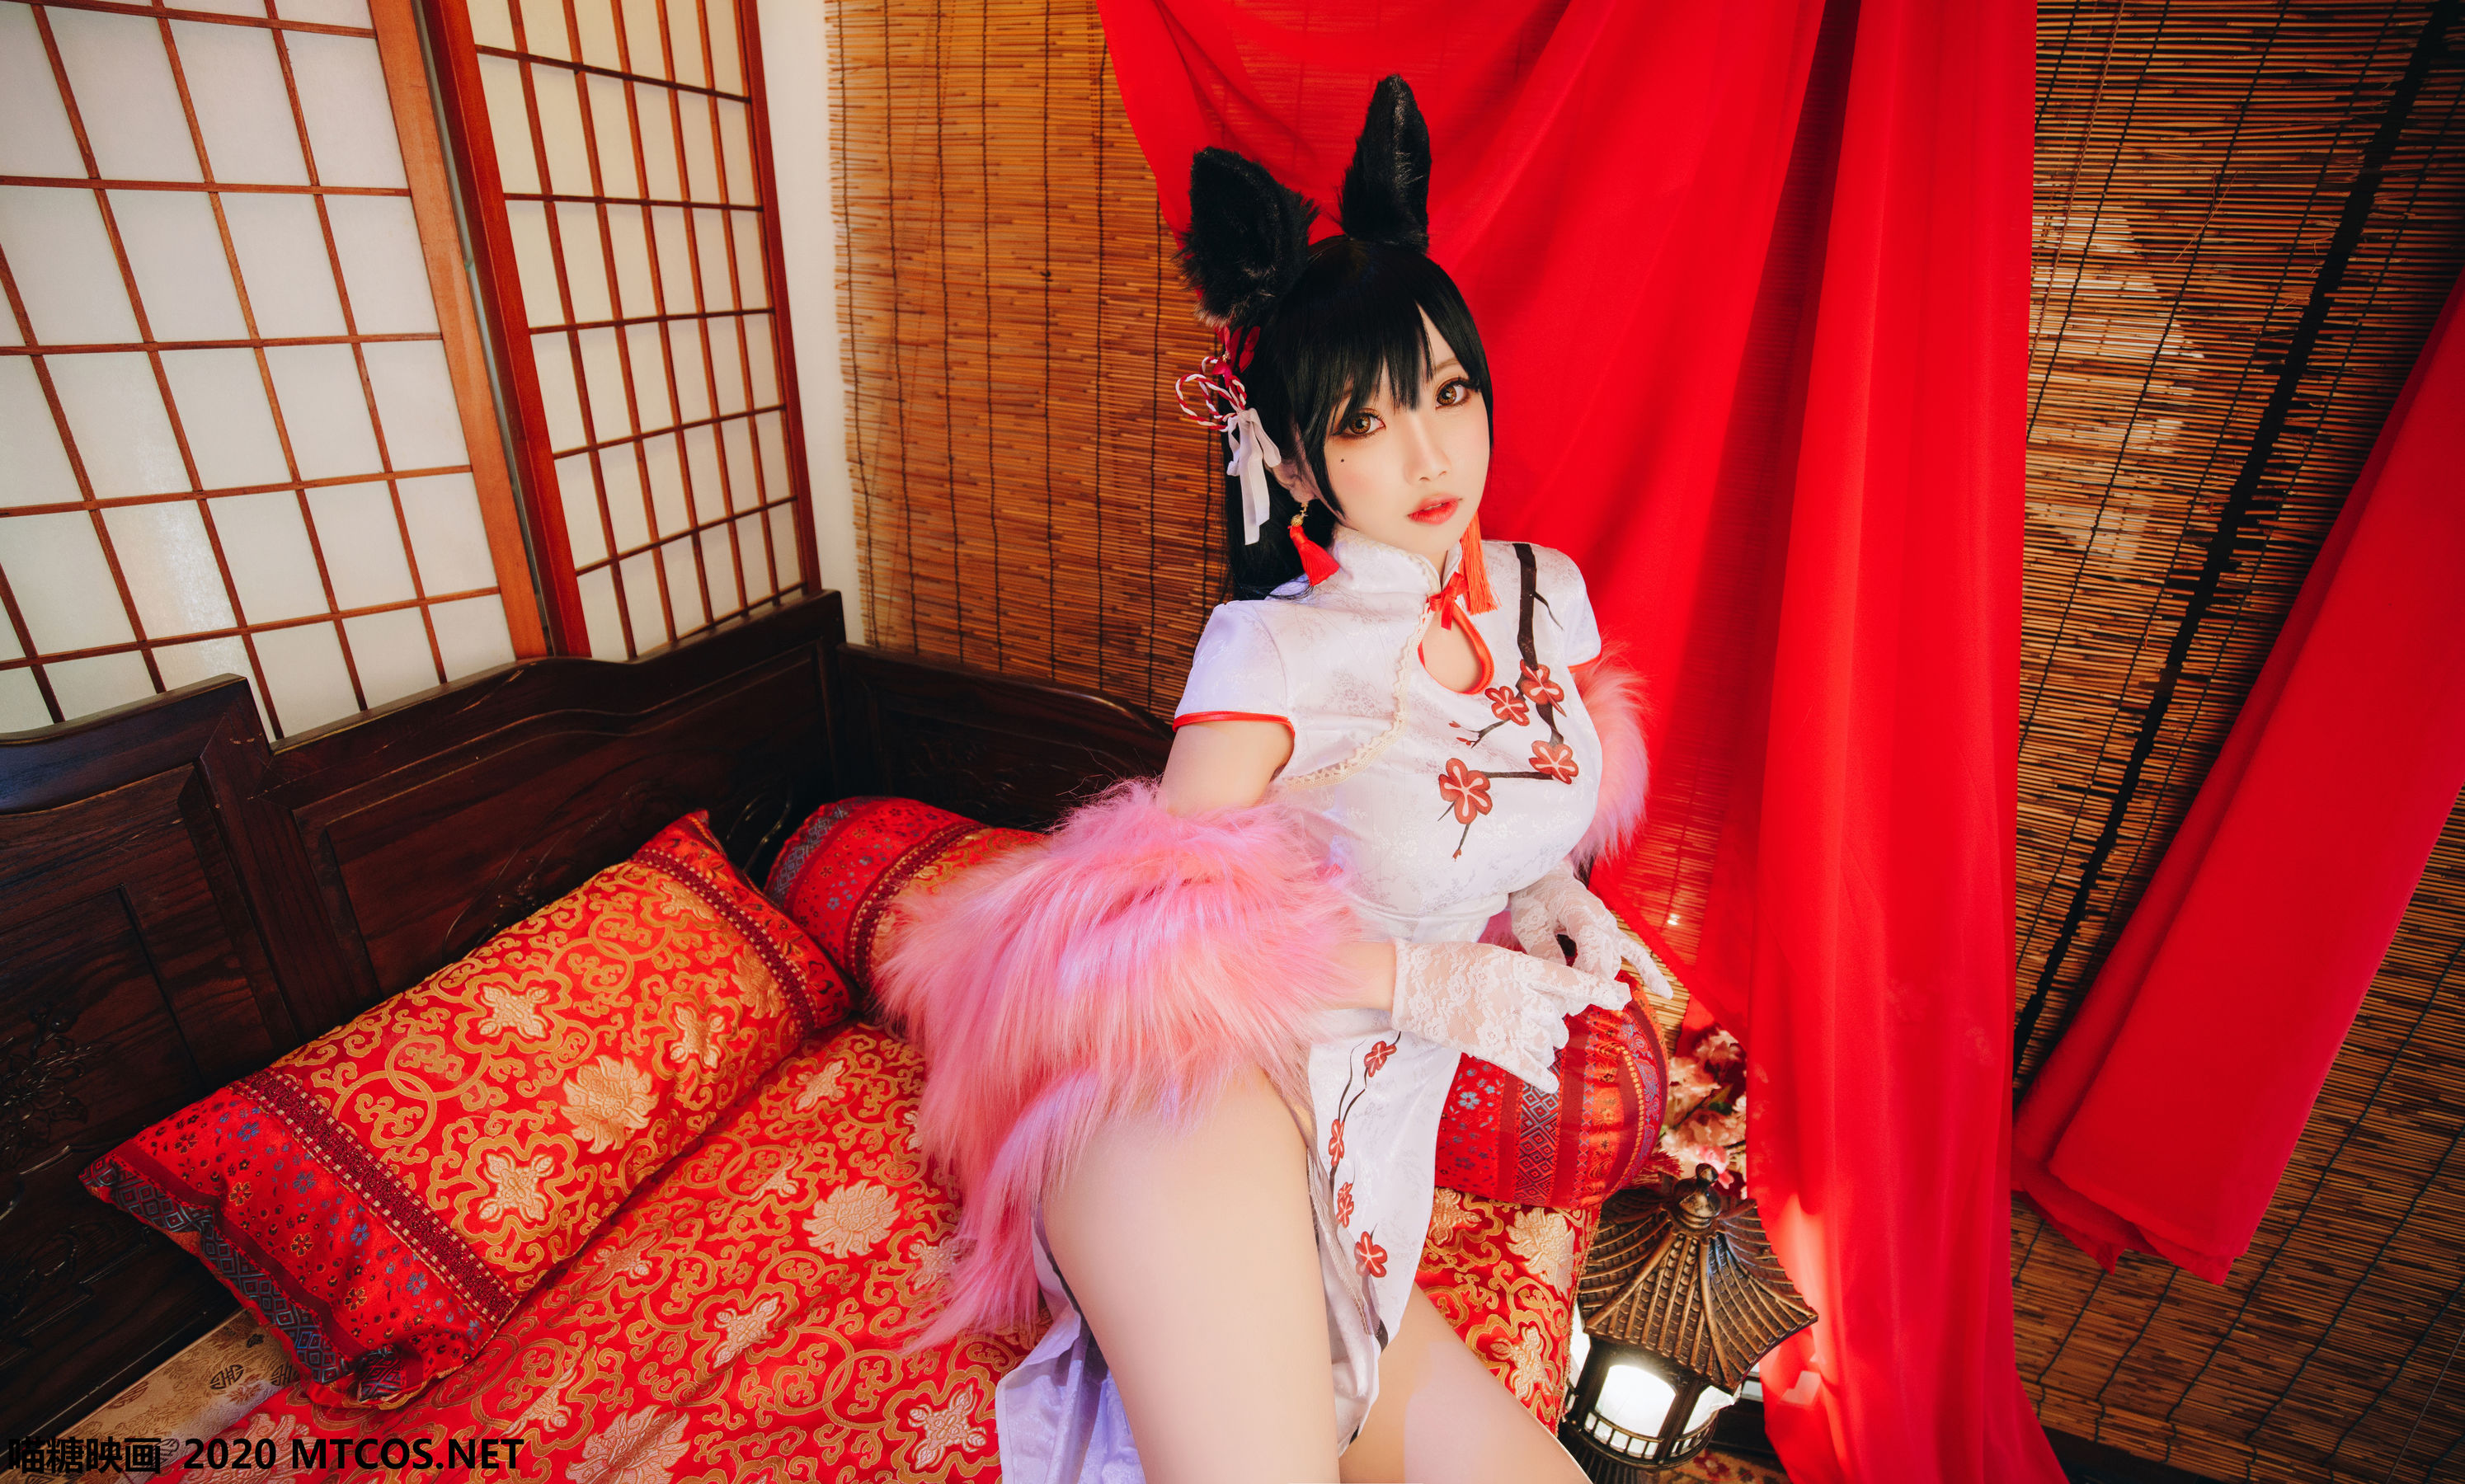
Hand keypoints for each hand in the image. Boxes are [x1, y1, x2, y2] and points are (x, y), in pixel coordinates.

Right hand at [1388, 939, 1632, 1093]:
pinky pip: (1525, 1066)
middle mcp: (1514, 994)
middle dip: (1557, 1026)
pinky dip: (1540, 1076)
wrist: (1405, 980)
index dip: (1598, 991)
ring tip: (1534, 1045)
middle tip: (1543, 1026)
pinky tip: (1548, 1084)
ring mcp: (1500, 1021)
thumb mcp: (1490, 955)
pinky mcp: (1486, 1046)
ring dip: (1546, 1047)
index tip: (1624, 997)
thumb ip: (1522, 973)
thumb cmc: (1447, 963)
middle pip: (1557, 1018)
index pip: (1567, 980)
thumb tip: (1555, 995)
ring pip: (1545, 1042)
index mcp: (1515, 966)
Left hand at [1509, 859, 1675, 999]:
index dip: (1588, 973)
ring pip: (1615, 962)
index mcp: (1580, 909)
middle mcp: (1602, 917)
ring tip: (1578, 1004)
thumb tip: (1557, 979)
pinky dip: (1649, 971)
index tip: (1574, 997)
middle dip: (1591, 986)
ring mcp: (1611, 926)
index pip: (1593, 944)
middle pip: (1606, 959)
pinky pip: (1636, 953)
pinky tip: (1664, 992)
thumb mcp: (1529, 922)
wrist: (1547, 881)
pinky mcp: (1614, 934)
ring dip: (1603, 984)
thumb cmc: (1535, 899)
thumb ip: (1544, 948)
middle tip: (1569, 1007)